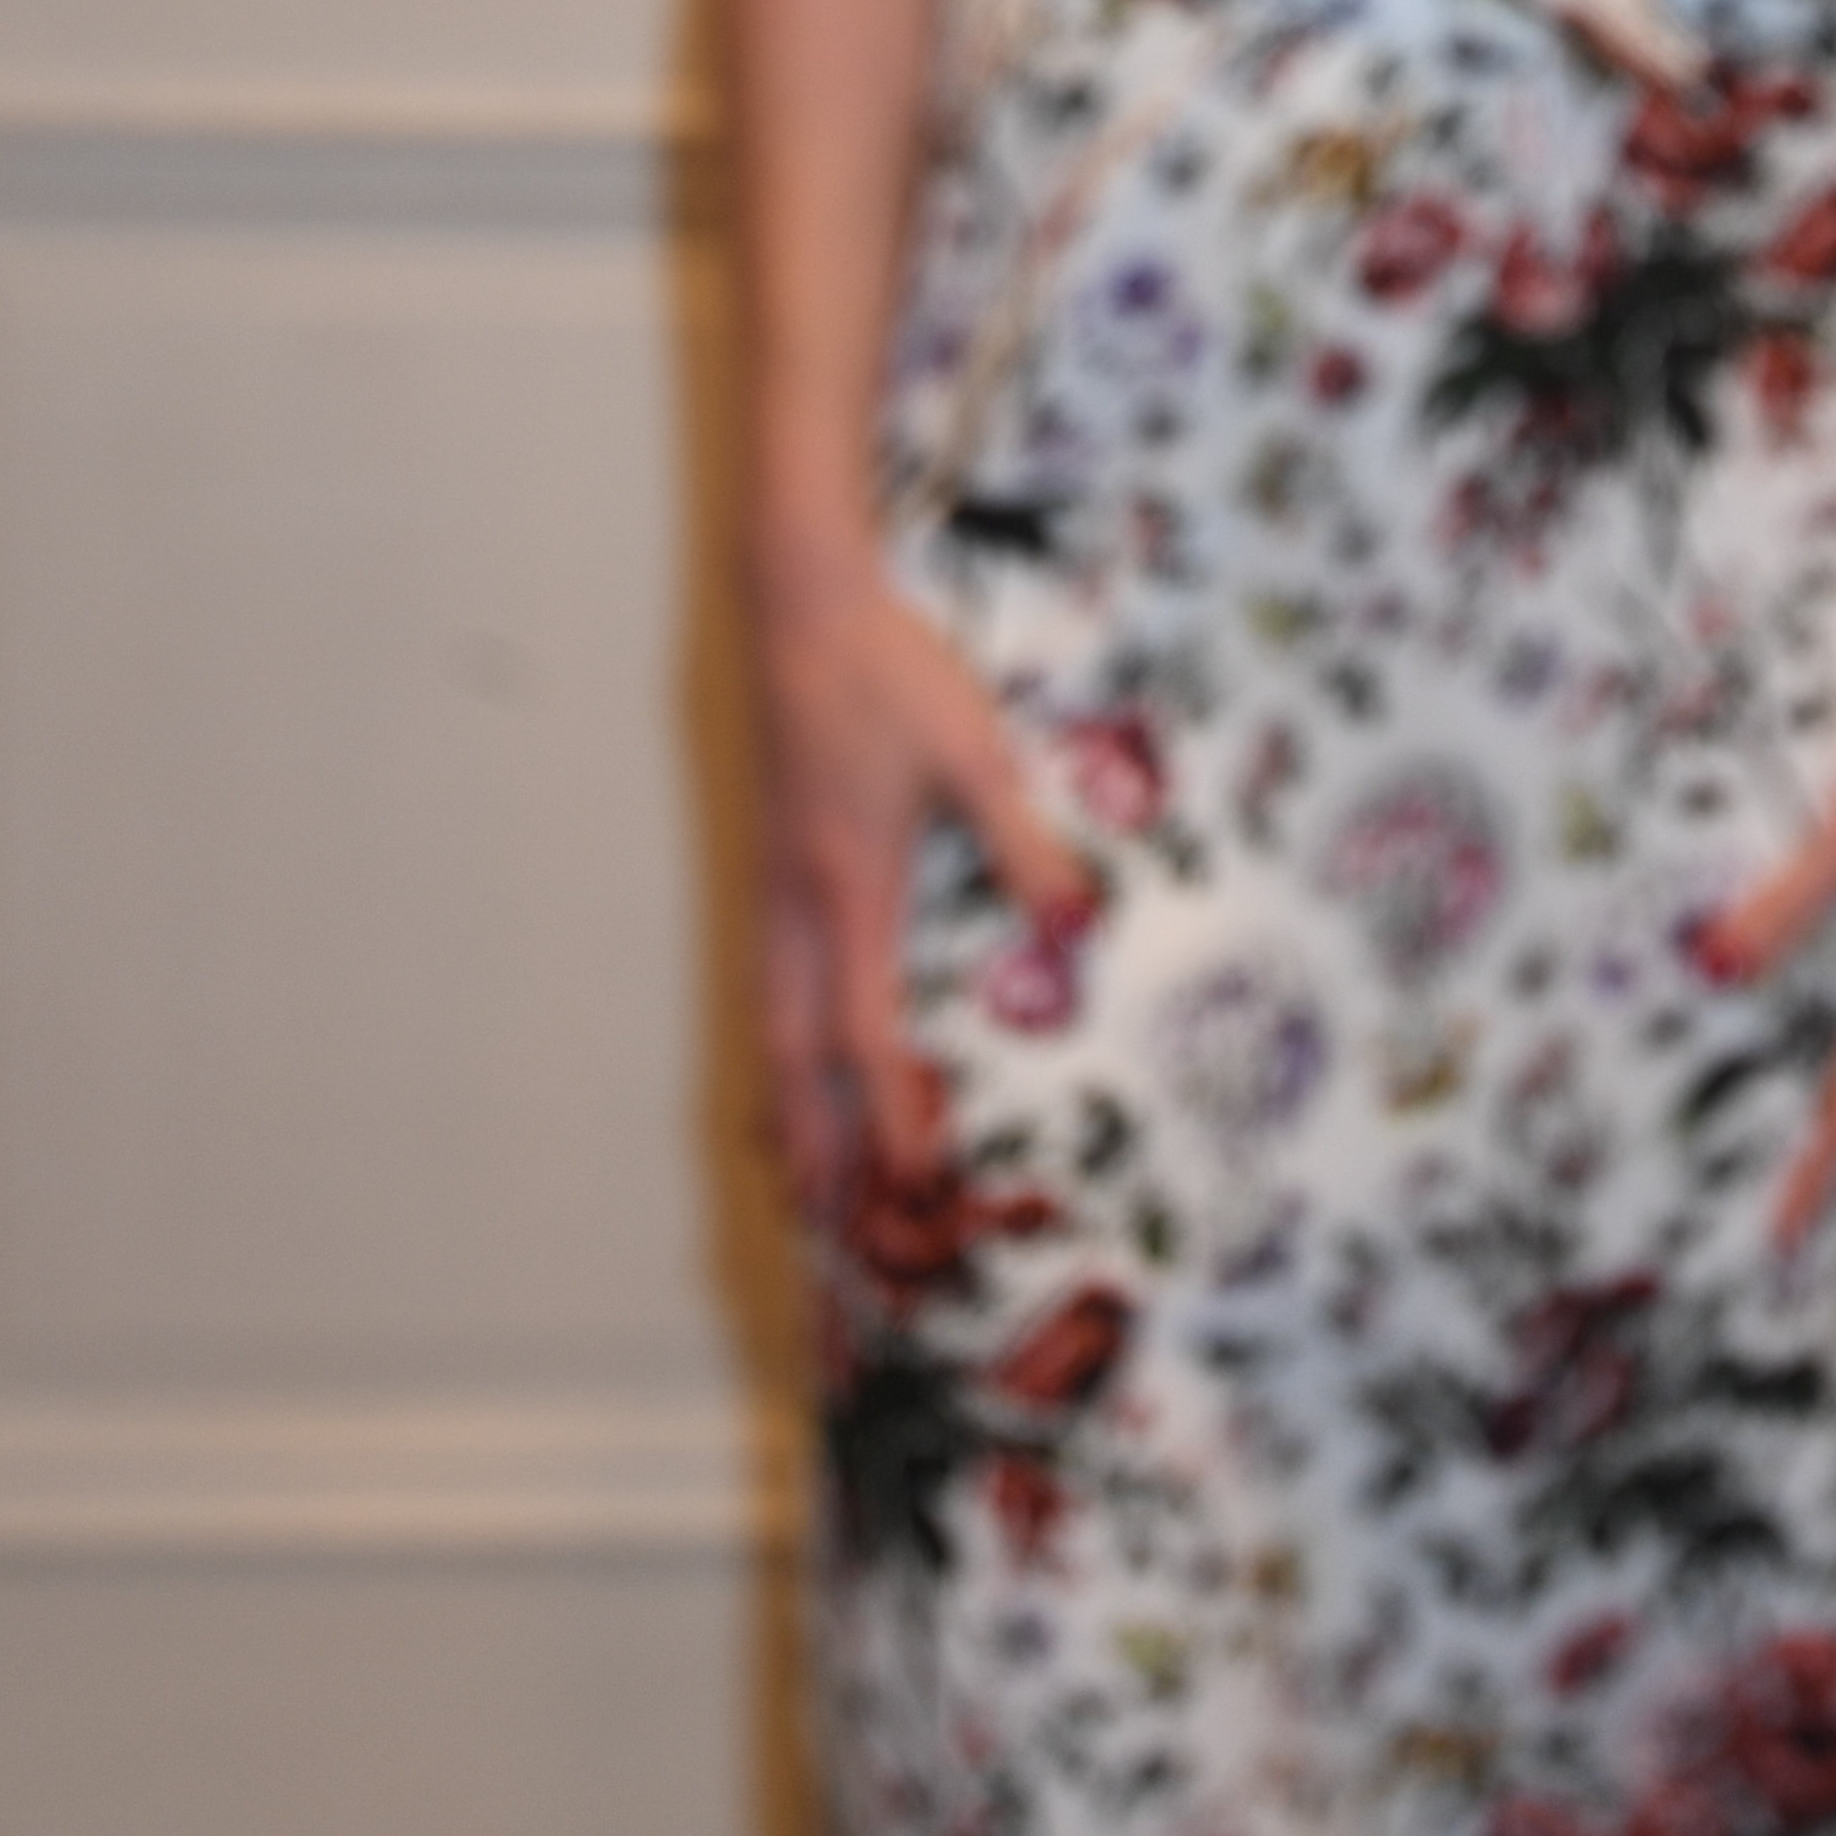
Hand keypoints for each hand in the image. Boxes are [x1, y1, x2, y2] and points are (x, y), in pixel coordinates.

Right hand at [749, 556, 1090, 1217]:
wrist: (802, 608)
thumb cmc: (891, 676)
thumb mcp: (974, 749)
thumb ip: (1023, 840)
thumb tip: (1076, 925)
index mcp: (850, 887)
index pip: (862, 1031)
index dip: (887, 1111)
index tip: (914, 1181)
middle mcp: (796, 905)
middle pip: (794, 1054)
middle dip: (816, 1144)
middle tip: (832, 1228)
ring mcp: (771, 888)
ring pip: (765, 1023)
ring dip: (784, 1105)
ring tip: (797, 1181)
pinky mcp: (767, 866)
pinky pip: (759, 982)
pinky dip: (769, 1046)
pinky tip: (782, 1068)